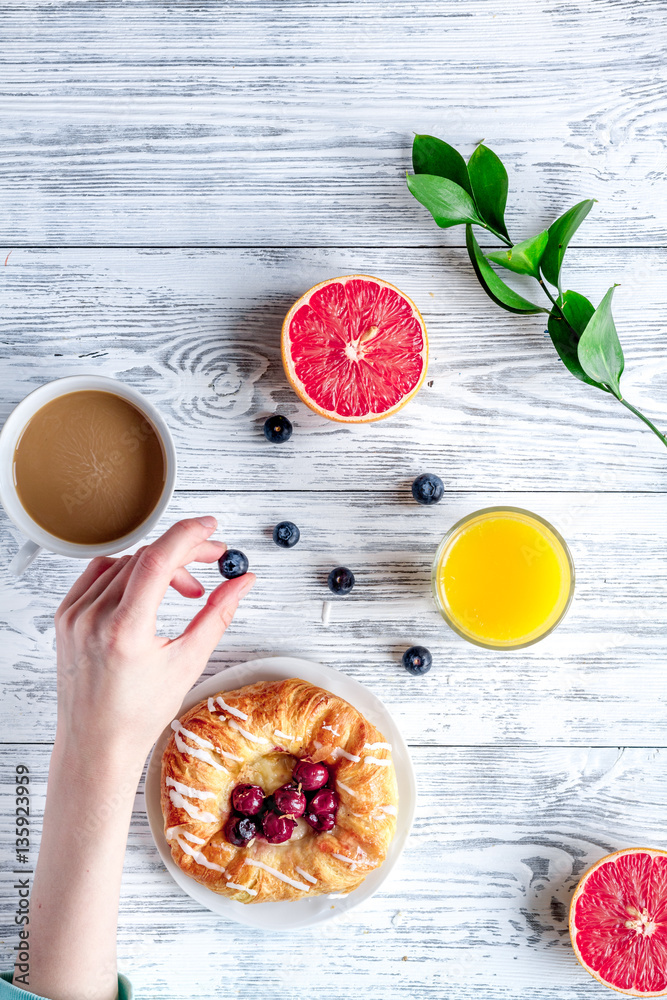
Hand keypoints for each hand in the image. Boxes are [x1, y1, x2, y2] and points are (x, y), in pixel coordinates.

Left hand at [54, 516, 255, 768]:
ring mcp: (74, 615)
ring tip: (183, 590)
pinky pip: (99, 574)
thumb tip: (243, 581)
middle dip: (184, 554)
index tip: (211, 529)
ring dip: (159, 566)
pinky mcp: (65, 616)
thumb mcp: (188, 661)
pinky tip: (147, 590)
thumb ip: (218, 614)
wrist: (96, 744)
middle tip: (212, 562)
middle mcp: (93, 618)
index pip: (157, 560)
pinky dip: (128, 572)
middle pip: (145, 558)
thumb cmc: (140, 713)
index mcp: (125, 631)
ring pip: (125, 562)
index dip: (188, 535)